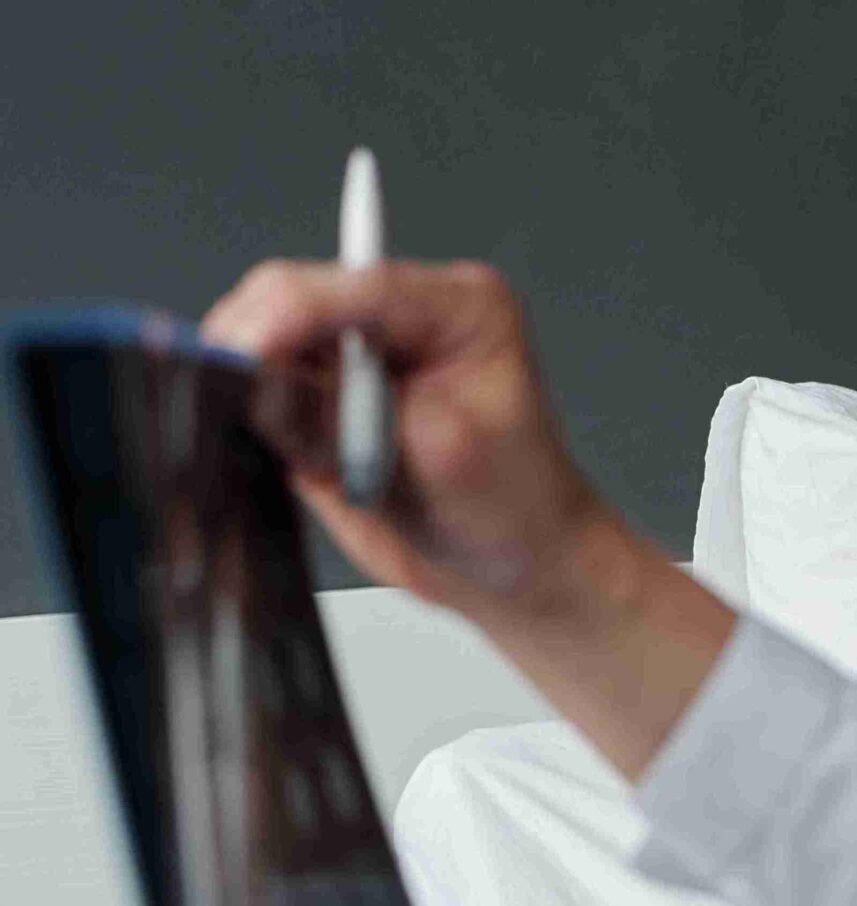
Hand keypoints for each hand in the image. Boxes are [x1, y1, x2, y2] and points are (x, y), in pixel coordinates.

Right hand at [201, 259, 609, 621]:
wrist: (515, 568)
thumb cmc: (512, 510)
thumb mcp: (440, 455)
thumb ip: (346, 413)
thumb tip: (260, 381)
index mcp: (457, 306)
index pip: (352, 286)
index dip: (285, 318)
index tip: (240, 359)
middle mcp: (402, 314)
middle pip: (287, 298)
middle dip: (257, 351)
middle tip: (245, 411)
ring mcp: (356, 352)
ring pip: (261, 340)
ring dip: (251, 388)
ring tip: (295, 449)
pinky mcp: (321, 393)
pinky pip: (258, 389)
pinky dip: (252, 416)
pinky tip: (285, 454)